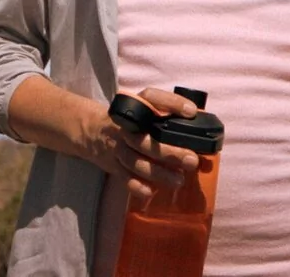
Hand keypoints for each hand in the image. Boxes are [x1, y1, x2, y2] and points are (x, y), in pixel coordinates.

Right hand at [76, 87, 202, 209]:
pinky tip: (149, 192)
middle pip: (145, 139)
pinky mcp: (113, 165)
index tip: (192, 112)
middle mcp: (126, 127)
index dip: (171, 103)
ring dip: (158, 173)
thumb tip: (198, 122)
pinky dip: (136, 185)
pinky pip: (124, 177)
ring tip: (179, 180)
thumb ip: (165, 114)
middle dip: (169, 152)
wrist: (91, 131)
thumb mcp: (142, 109)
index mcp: (135, 108)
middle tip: (192, 160)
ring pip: (136, 162)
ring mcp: (118, 148)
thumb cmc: (128, 122)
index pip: (152, 98)